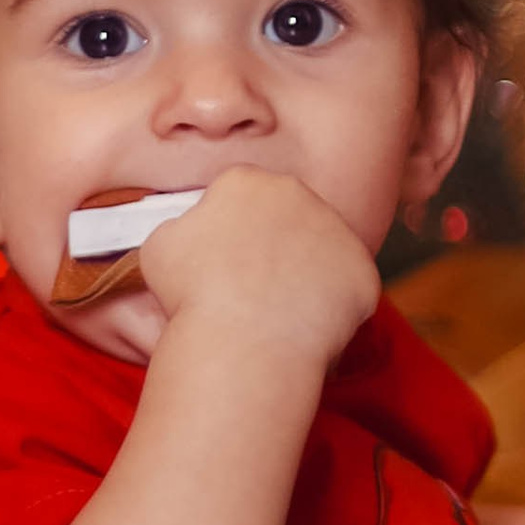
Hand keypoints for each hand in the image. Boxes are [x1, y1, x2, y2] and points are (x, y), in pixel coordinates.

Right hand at [139, 164, 380, 374]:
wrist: (244, 341)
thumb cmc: (193, 295)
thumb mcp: (161, 247)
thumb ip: (183, 228)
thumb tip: (193, 232)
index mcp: (246, 182)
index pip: (242, 196)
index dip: (231, 229)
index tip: (224, 259)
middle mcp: (298, 195)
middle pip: (288, 216)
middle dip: (274, 245)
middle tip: (253, 286)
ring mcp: (337, 231)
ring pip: (321, 251)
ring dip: (305, 274)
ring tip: (277, 312)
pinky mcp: (362, 271)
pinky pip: (349, 288)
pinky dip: (332, 307)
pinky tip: (305, 327)